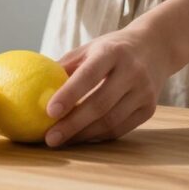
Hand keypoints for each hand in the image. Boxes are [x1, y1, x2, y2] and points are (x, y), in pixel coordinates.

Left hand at [43, 27, 177, 147]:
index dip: (69, 94)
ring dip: (83, 135)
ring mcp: (144, 91)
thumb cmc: (111, 49)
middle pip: (100, 103)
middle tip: (50, 138)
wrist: (155, 48)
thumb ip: (65, 67)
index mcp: (112, 52)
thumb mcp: (89, 49)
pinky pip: (120, 128)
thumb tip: (33, 88)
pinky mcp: (150, 108)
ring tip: (61, 141)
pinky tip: (80, 138)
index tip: (49, 112)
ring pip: (111, 121)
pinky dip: (98, 136)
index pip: (89, 75)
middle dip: (73, 124)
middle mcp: (132, 71)